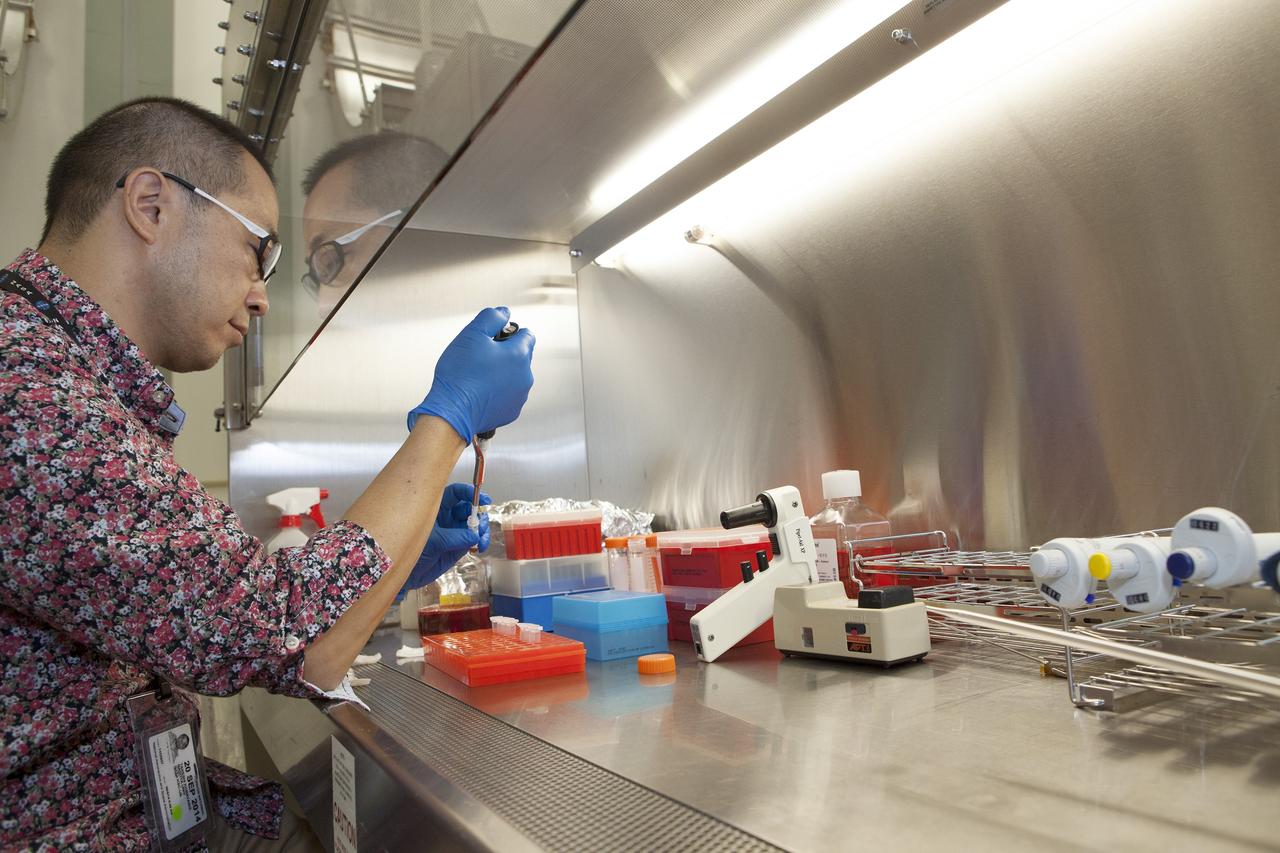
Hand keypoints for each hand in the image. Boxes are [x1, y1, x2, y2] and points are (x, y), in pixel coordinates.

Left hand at [396, 483, 491, 601]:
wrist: (406, 574)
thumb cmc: (408, 550)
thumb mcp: (432, 542)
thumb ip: (454, 538)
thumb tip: (473, 536)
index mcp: (436, 508)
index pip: (456, 493)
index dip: (470, 493)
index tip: (482, 500)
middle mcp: (447, 517)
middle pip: (470, 507)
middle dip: (479, 514)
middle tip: (480, 524)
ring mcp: (454, 531)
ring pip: (474, 524)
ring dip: (482, 529)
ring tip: (481, 539)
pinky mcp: (459, 545)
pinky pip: (474, 539)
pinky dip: (480, 542)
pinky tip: (479, 546)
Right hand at [408, 307, 535, 440]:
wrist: (452, 410)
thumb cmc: (460, 373)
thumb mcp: (472, 334)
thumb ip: (491, 317)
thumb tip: (504, 312)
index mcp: (519, 355)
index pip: (526, 335)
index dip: (509, 333)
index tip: (493, 338)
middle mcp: (525, 376)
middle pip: (520, 357)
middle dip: (504, 354)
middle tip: (480, 357)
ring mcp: (520, 396)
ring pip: (514, 377)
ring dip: (501, 373)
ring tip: (478, 376)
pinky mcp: (511, 412)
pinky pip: (508, 395)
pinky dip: (498, 392)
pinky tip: (480, 391)